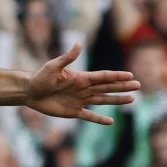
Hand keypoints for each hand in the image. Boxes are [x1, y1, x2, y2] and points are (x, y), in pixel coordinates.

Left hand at [25, 43, 140, 123]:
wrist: (29, 92)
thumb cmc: (40, 77)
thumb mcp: (53, 66)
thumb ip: (67, 57)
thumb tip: (79, 43)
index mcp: (81, 78)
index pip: (103, 77)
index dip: (116, 76)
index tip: (130, 75)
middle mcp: (83, 89)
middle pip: (107, 87)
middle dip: (122, 87)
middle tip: (138, 85)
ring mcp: (79, 100)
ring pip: (102, 100)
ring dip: (117, 100)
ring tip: (131, 99)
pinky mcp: (73, 111)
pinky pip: (89, 116)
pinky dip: (99, 119)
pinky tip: (110, 122)